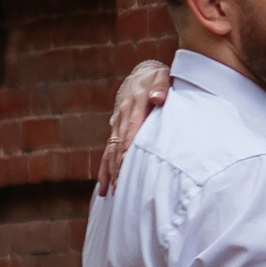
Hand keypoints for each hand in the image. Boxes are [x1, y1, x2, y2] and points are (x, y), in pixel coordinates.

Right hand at [96, 58, 171, 193]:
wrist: (141, 75)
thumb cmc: (155, 78)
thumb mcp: (161, 76)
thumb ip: (161, 87)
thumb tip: (158, 98)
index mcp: (134, 105)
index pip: (131, 132)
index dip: (129, 151)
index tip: (128, 168)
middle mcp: (122, 117)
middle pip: (118, 146)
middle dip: (119, 168)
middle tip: (121, 188)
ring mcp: (117, 125)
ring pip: (111, 151)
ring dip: (110, 172)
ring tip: (110, 192)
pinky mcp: (115, 131)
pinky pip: (108, 152)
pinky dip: (105, 169)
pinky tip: (103, 187)